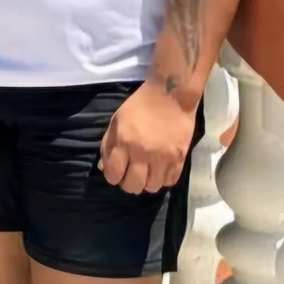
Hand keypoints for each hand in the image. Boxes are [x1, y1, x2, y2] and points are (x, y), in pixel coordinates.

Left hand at [98, 80, 196, 194]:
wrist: (170, 96)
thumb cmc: (140, 106)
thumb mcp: (116, 121)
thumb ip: (108, 145)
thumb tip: (104, 167)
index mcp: (124, 142)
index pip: (114, 174)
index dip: (112, 177)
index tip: (116, 173)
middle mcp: (143, 153)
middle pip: (133, 185)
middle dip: (128, 184)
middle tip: (130, 176)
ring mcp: (163, 157)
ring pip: (152, 187)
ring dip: (146, 183)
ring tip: (146, 174)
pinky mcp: (180, 158)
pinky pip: (170, 181)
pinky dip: (162, 180)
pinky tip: (159, 171)